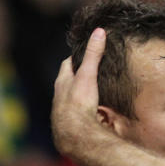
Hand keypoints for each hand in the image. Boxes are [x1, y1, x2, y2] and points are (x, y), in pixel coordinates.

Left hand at [51, 28, 105, 160]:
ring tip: (101, 89)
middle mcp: (62, 95)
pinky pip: (86, 111)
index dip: (77, 57)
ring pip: (78, 97)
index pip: (68, 64)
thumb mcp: (87, 74)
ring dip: (87, 94)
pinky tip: (101, 110)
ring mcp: (68, 109)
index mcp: (62, 82)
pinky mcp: (76, 121)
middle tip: (96, 69)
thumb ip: (93, 54)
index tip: (86, 51)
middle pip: (71, 81)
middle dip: (82, 75)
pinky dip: (93, 108)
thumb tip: (99, 31)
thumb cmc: (78, 102)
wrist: (74, 133)